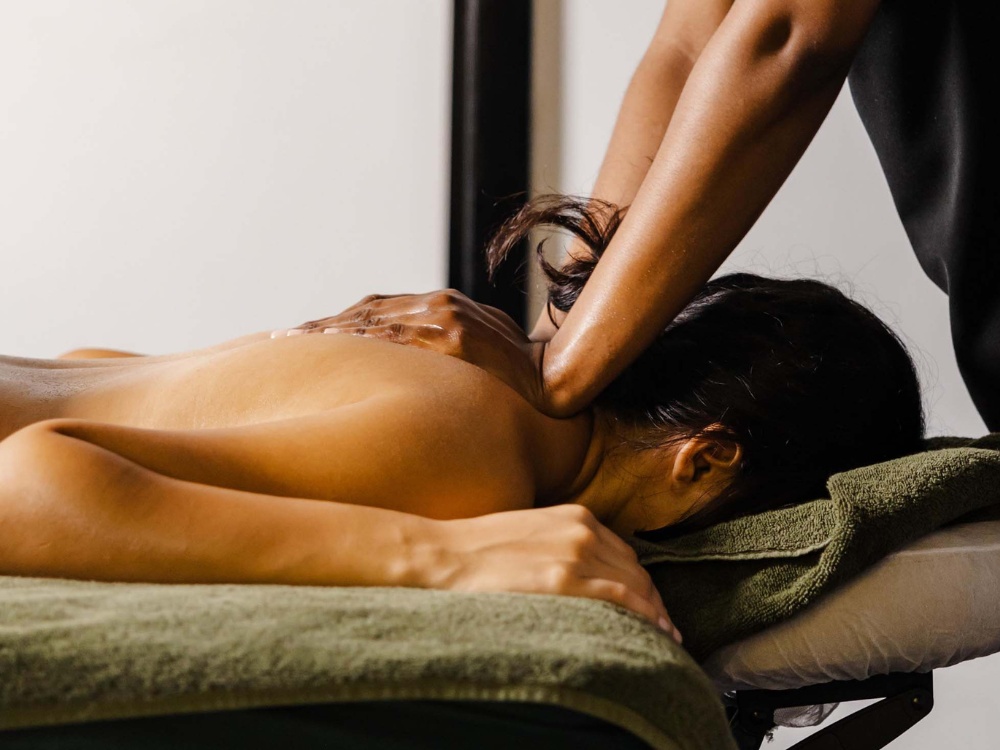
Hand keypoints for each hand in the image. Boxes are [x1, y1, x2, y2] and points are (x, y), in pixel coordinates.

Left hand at [272, 290, 549, 412]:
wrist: (561, 392)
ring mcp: (448, 319)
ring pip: (371, 320)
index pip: (379, 310)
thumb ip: (447, 346)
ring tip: (285, 344)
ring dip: (325, 332)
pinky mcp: (456, 338)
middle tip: (276, 340)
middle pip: (367, 312)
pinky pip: (394, 338)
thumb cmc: (519, 382)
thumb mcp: (483, 350)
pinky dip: (355, 340)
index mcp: (446, 306)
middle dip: (321, 327)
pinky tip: (325, 349)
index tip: (303, 336)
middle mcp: (443, 305)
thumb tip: (417, 363)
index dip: (339, 323)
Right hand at [421, 504, 681, 643]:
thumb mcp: (531, 533)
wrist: (444, 555)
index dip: (643, 583)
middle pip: (636, 570)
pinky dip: (644, 616)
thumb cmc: (478, 550)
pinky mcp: (564, 579)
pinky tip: (653, 633)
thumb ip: (562, 546)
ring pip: (635, 585)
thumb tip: (583, 574)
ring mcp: (576, 553)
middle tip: (666, 628)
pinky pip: (620, 599)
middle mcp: (583, 530)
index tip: (651, 604)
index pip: (625, 554)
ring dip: (655, 613)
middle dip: (655, 601)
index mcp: (577, 516)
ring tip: (665, 638)